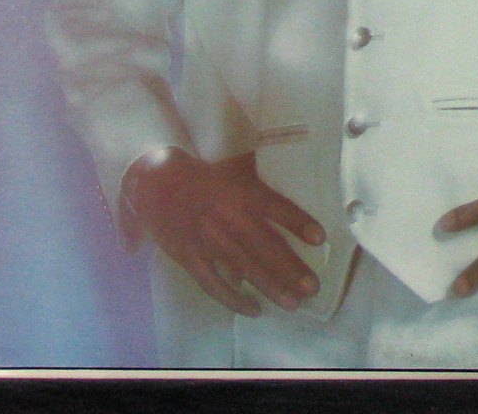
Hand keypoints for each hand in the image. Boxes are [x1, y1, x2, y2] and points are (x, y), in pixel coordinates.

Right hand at [126, 148, 324, 316]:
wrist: (158, 183)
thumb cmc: (207, 176)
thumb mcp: (236, 167)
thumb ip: (262, 175)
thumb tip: (293, 173)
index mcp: (241, 192)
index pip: (275, 207)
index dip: (297, 221)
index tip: (320, 237)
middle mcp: (228, 217)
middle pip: (263, 245)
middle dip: (289, 268)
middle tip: (313, 287)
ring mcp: (208, 240)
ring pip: (243, 268)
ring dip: (270, 286)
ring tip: (293, 302)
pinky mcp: (191, 258)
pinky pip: (214, 284)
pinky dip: (233, 299)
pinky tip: (253, 309)